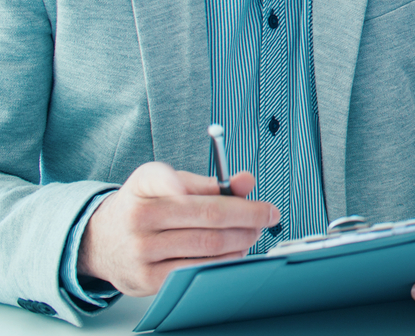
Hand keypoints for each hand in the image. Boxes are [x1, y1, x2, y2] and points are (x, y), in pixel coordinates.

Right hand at [78, 162, 276, 295]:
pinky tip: (234, 252)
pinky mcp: (146, 279)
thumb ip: (209, 183)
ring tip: (252, 232)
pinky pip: (198, 270)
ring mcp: (141, 251)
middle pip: (209, 217)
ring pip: (208, 246)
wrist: (101, 242)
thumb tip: (246, 181)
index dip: (218, 189)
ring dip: (241, 239)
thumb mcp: (169, 183)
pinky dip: (225, 261)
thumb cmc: (145, 207)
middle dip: (248, 216)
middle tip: (267, 215)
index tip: (248, 188)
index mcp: (145, 185)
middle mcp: (138, 217)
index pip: (177, 181)